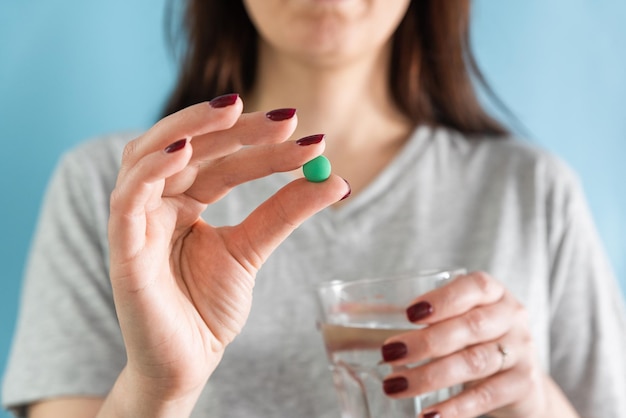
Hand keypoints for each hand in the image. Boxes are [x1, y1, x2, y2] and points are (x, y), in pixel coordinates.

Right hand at [107, 95, 348, 406]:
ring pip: (149, 155)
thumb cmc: (209, 307)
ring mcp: (136, 220)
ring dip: (190, 128)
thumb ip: (285, 212)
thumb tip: (337, 179)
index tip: (311, 140)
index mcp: (184, 199)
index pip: (223, 160)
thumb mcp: (253, 250)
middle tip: (284, 119)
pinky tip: (184, 150)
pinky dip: (151, 169)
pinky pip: (128, 198)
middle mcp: (157, 201)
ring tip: (235, 111)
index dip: (262, 146)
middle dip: (234, 129)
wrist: (188, 361)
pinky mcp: (122, 247)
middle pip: (188, 147)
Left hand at [380, 271, 577, 417]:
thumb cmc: (471, 341)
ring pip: (475, 362)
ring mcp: (522, 351)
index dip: (443, 299)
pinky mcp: (524, 385)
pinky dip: (455, 408)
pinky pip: (487, 396)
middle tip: (388, 353)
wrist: (519, 382)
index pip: (474, 286)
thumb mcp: (450, 321)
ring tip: (395, 385)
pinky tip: (429, 415)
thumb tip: (344, 312)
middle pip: (471, 327)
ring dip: (431, 376)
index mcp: (492, 293)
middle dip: (426, 342)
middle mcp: (511, 317)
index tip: (409, 314)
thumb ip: (407, 316)